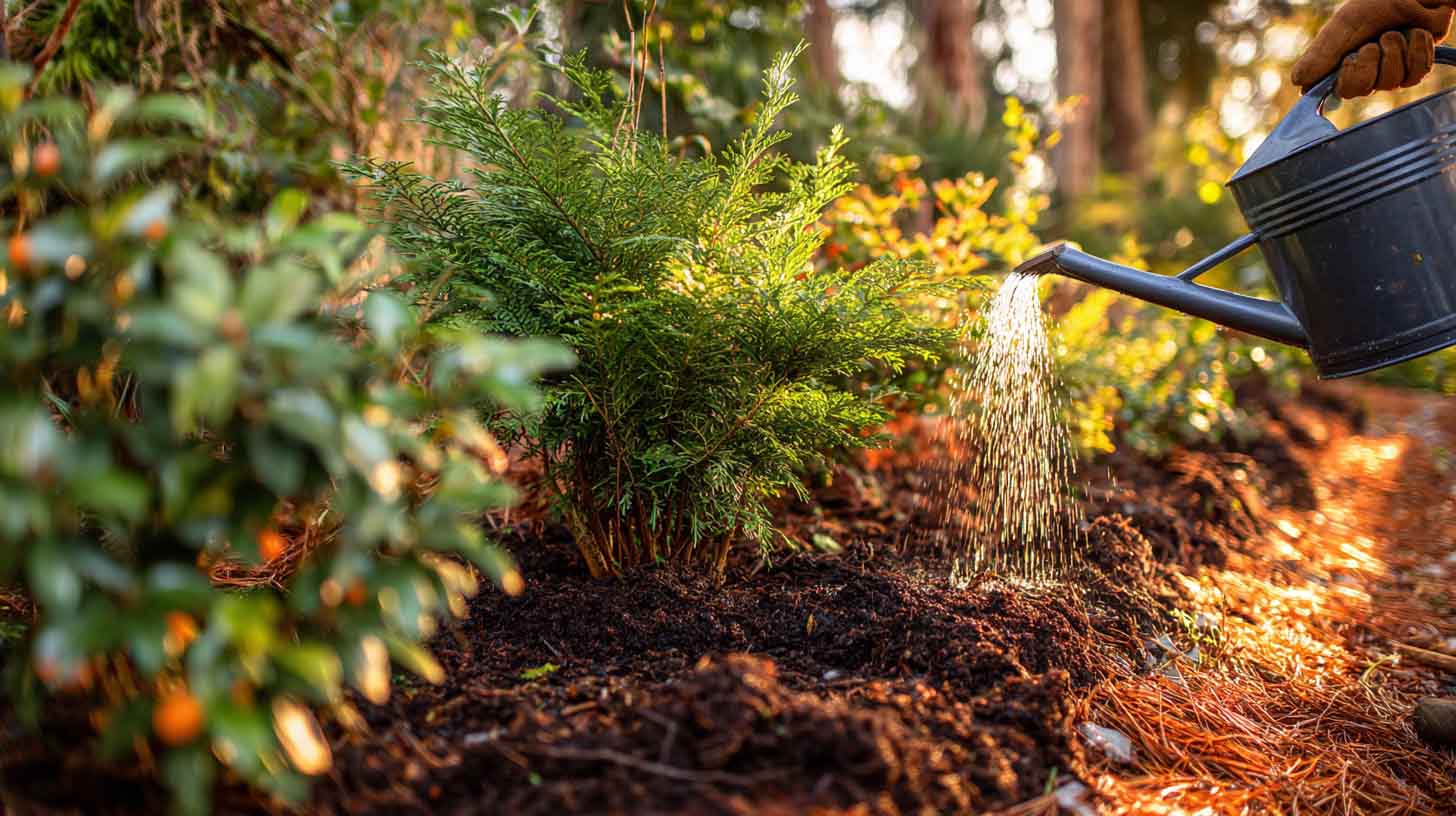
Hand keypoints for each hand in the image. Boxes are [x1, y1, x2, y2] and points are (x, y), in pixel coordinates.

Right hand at [1292, 0, 1454, 98]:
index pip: (1340, 91)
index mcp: (1345, 65)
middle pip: (1364, 89)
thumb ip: (1320, 54)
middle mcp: (1367, 74)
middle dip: (1370, 62)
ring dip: (1395, 50)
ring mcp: (1393, 73)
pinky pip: (1418, 73)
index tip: (1349, 59)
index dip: (1347, 78)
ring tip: (1395, 32)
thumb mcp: (1342, 26)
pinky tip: (1416, 33)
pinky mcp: (1418, 67)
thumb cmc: (1375, 5)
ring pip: (1393, 82)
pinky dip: (1417, 49)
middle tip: (1373, 43)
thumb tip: (1296, 83)